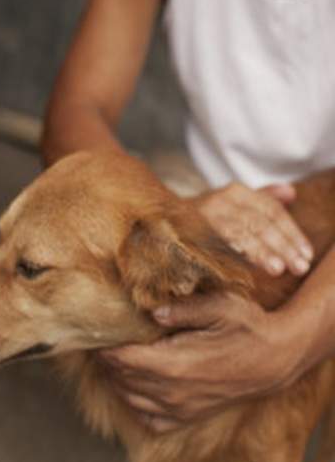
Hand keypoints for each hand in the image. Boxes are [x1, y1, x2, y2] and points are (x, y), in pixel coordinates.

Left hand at [99, 294, 307, 432]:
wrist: (277, 359)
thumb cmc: (248, 326)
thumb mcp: (219, 306)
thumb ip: (181, 308)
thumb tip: (150, 311)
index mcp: (175, 364)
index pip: (121, 360)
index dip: (104, 345)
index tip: (98, 330)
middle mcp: (173, 392)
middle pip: (121, 378)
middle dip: (106, 359)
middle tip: (103, 337)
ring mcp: (181, 407)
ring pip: (130, 399)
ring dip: (117, 379)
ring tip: (115, 357)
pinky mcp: (189, 416)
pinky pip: (150, 418)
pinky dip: (136, 403)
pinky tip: (137, 384)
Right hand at [196, 182, 312, 275]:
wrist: (155, 216)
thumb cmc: (202, 216)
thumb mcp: (232, 202)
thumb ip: (262, 198)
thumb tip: (291, 193)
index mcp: (234, 192)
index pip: (271, 211)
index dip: (291, 233)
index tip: (306, 254)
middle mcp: (218, 199)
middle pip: (258, 222)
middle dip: (281, 245)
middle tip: (298, 267)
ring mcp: (201, 214)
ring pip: (238, 232)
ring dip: (259, 251)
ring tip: (277, 269)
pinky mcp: (186, 231)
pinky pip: (212, 244)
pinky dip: (230, 256)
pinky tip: (245, 270)